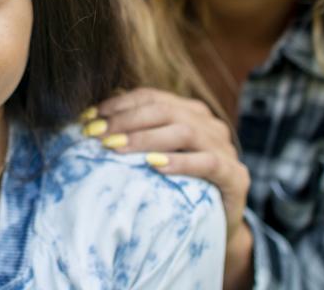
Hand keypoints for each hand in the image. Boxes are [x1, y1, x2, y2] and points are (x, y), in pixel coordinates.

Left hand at [83, 88, 249, 244]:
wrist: (217, 225)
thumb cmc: (178, 188)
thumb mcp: (155, 156)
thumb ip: (134, 136)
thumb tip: (90, 121)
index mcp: (190, 111)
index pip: (151, 97)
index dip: (119, 104)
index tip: (90, 117)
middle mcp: (209, 124)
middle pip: (164, 110)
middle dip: (126, 120)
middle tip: (97, 136)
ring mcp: (224, 147)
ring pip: (183, 131)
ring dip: (145, 138)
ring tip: (116, 148)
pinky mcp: (234, 175)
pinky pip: (206, 162)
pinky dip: (180, 162)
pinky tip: (154, 166)